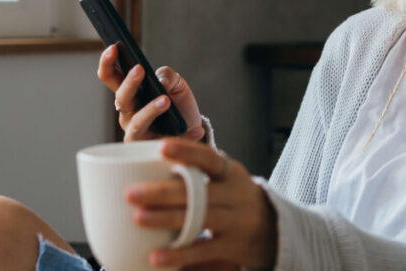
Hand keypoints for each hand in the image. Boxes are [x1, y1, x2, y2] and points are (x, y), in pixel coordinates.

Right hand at [97, 44, 204, 141]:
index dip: (108, 63)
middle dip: (129, 83)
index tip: (113, 47)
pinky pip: (165, 142)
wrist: (192, 128)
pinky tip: (197, 130)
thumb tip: (161, 81)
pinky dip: (184, 136)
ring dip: (151, 110)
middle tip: (140, 69)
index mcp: (130, 94)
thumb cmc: (177, 104)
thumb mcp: (176, 84)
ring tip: (166, 100)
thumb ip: (168, 76)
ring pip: (137, 122)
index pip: (110, 77)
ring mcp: (138, 133)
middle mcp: (128, 113)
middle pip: (121, 98)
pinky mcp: (153, 150)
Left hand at [126, 139, 276, 269]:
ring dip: (166, 219)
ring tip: (138, 218)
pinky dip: (179, 254)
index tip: (160, 147)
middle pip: (198, 191)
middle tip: (130, 193)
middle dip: (162, 192)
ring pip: (199, 218)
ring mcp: (237, 222)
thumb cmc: (234, 201)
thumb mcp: (225, 181)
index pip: (209, 157)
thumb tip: (147, 161)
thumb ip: (196, 173)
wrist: (275, 231)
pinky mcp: (234, 248)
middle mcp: (236, 194)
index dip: (186, 151)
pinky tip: (156, 257)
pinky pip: (204, 251)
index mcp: (230, 173)